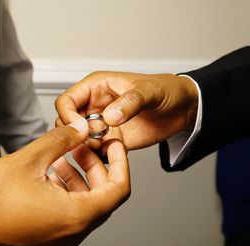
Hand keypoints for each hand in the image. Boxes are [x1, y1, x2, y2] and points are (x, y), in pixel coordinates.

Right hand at [0, 118, 129, 245]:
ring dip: (79, 178)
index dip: (121, 162)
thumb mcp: (29, 158)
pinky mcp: (44, 238)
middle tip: (84, 145)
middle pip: (102, 196)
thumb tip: (80, 130)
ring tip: (63, 155)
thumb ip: (61, 140)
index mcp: (74, 216)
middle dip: (96, 166)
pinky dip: (66, 192)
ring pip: (84, 204)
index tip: (114, 145)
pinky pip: (67, 213)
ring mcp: (57, 239)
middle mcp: (70, 233)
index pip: (118, 189)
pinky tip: (50, 173)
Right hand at [55, 71, 197, 149]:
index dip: (67, 115)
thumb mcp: (150, 91)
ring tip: (104, 146)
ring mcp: (101, 124)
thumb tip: (109, 117)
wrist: (183, 109)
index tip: (82, 128)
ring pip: (78, 139)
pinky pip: (94, 151)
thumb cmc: (166, 91)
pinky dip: (97, 156)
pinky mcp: (110, 140)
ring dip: (85, 147)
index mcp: (96, 87)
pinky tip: (111, 153)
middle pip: (66, 122)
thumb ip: (130, 102)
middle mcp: (94, 105)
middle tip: (95, 139)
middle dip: (76, 134)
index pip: (66, 100)